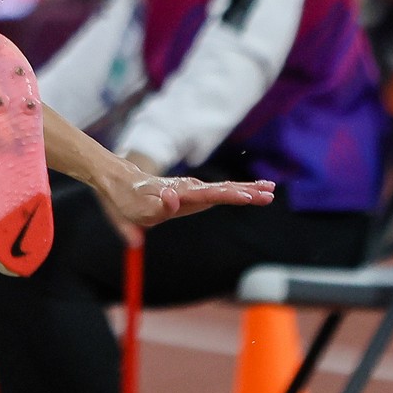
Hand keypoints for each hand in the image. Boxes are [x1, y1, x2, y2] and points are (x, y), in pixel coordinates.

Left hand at [100, 152, 275, 244]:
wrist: (122, 183)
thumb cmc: (128, 201)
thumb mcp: (136, 209)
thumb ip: (155, 205)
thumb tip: (171, 197)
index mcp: (179, 193)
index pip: (207, 194)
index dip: (226, 195)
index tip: (245, 195)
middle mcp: (189, 188)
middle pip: (222, 189)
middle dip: (245, 191)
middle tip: (267, 194)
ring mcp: (194, 188)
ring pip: (225, 187)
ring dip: (248, 189)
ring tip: (270, 191)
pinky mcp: (196, 191)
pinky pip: (222, 189)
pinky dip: (241, 188)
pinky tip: (258, 190)